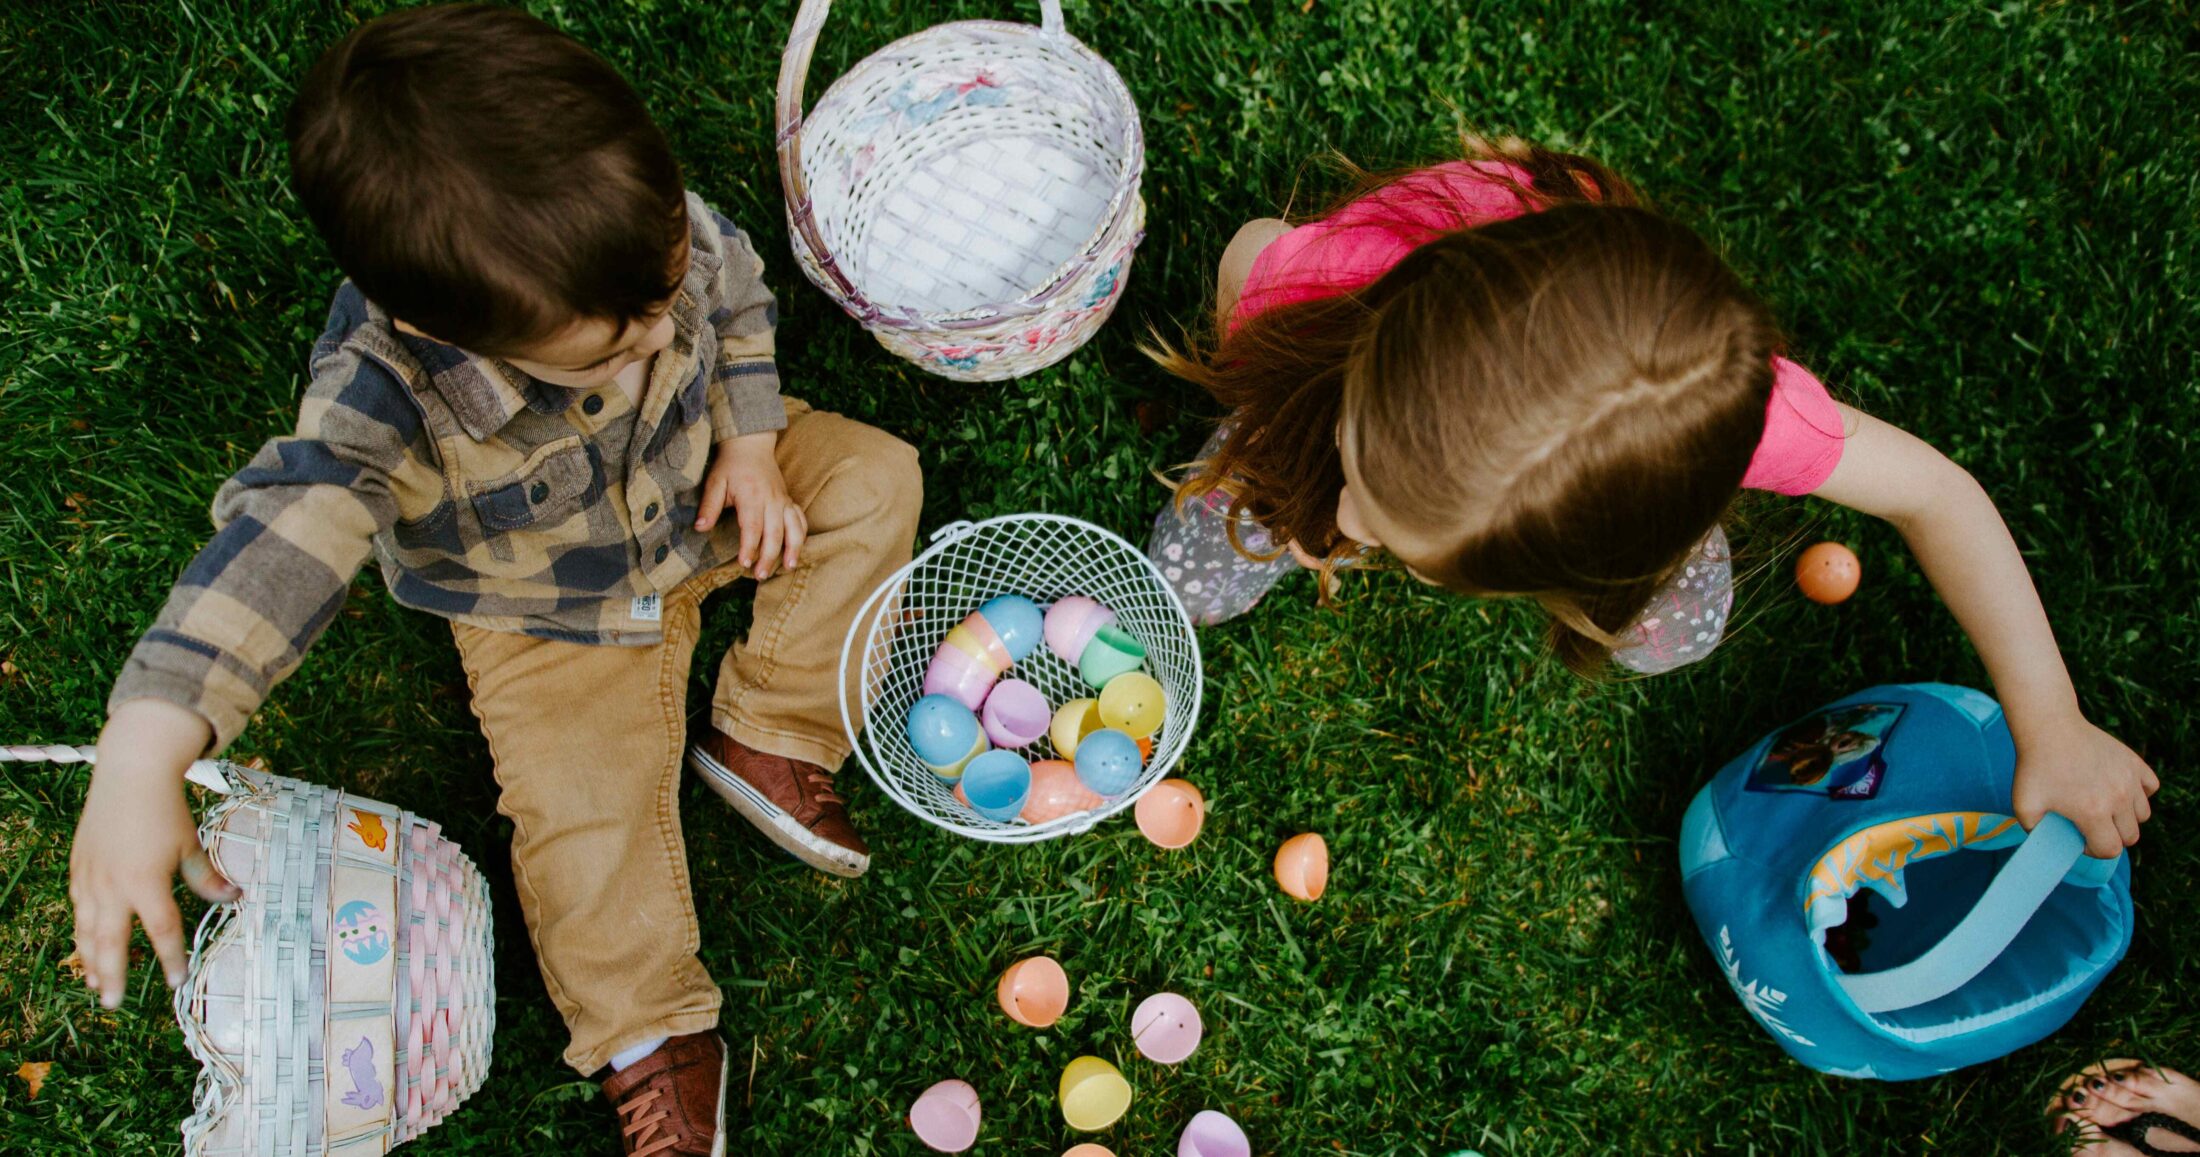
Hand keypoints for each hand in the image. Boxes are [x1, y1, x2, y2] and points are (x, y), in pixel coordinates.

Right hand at [70, 699, 236, 1007]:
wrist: (130, 772)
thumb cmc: (165, 809)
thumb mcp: (190, 844)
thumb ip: (206, 877)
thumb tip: (233, 899)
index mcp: (145, 882)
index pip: (161, 931)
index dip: (170, 958)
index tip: (176, 980)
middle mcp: (112, 885)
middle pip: (110, 943)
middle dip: (113, 976)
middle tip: (113, 1004)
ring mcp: (90, 878)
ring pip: (87, 930)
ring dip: (90, 960)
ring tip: (96, 985)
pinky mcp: (79, 868)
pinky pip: (78, 909)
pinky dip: (81, 932)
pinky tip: (85, 946)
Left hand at [696, 431, 806, 579]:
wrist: (750, 444)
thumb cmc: (731, 465)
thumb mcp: (715, 482)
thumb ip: (709, 506)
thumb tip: (700, 528)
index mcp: (751, 495)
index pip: (753, 527)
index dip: (749, 547)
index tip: (744, 563)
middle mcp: (771, 499)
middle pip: (775, 532)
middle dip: (770, 556)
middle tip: (760, 575)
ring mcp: (783, 500)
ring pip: (793, 527)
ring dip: (793, 548)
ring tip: (789, 567)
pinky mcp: (789, 500)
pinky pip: (800, 519)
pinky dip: (801, 535)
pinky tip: (797, 550)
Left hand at [2010, 712, 2158, 858]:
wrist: (2049, 727)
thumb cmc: (2035, 767)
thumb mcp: (2024, 805)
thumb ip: (2035, 831)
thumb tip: (2049, 843)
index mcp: (2093, 813)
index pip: (2110, 850)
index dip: (2094, 850)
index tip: (2081, 839)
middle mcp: (2118, 798)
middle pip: (2130, 835)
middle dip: (2111, 837)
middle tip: (2092, 826)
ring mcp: (2130, 779)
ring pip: (2142, 815)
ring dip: (2126, 818)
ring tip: (2105, 808)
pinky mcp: (2134, 763)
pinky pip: (2150, 788)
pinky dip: (2139, 793)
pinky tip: (2119, 789)